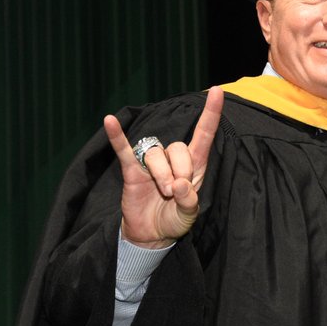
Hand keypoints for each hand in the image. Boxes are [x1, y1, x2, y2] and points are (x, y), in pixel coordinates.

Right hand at [104, 87, 221, 248]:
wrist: (151, 235)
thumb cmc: (174, 221)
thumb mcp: (189, 216)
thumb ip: (190, 202)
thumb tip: (180, 185)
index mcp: (195, 166)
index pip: (204, 134)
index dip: (211, 113)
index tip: (217, 90)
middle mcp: (174, 160)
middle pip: (178, 148)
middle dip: (180, 171)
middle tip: (176, 193)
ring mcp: (152, 163)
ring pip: (156, 154)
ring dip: (161, 174)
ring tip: (163, 192)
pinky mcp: (132, 170)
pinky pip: (124, 150)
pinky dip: (117, 136)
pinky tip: (109, 121)